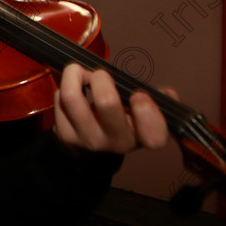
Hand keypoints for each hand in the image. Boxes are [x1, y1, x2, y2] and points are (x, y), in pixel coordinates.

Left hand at [54, 63, 172, 153]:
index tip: (139, 94)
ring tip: (78, 71)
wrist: (92, 154)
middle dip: (101, 78)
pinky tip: (71, 90)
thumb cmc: (122, 123)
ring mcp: (90, 140)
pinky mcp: (66, 137)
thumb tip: (166, 94)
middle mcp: (118, 142)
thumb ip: (159, 101)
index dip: (148, 111)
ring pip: (73, 98)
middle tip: (99, 74)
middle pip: (107, 103)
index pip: (154, 135)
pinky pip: (59, 101)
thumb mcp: (144, 116)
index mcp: (143, 136)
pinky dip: (63, 87)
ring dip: (74, 75)